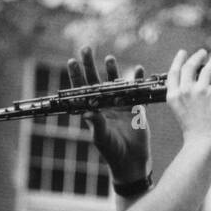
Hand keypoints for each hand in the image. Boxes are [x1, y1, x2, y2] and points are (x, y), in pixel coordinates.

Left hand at [67, 47, 150, 183]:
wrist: (131, 161)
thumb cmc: (112, 151)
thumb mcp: (102, 138)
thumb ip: (96, 124)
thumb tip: (88, 111)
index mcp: (93, 110)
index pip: (82, 90)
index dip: (76, 75)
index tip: (71, 60)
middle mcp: (104, 105)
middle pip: (96, 80)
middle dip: (90, 64)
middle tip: (85, 48)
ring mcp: (120, 104)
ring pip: (115, 82)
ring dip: (112, 70)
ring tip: (109, 58)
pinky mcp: (135, 107)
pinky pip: (136, 90)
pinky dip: (137, 80)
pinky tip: (138, 69)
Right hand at [166, 49, 210, 149]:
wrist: (204, 143)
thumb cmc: (195, 134)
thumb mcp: (182, 113)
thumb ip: (186, 99)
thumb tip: (198, 86)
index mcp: (174, 97)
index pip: (174, 73)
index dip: (179, 60)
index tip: (183, 52)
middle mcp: (186, 91)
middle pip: (190, 66)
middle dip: (197, 57)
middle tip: (203, 53)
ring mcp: (201, 91)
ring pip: (209, 67)